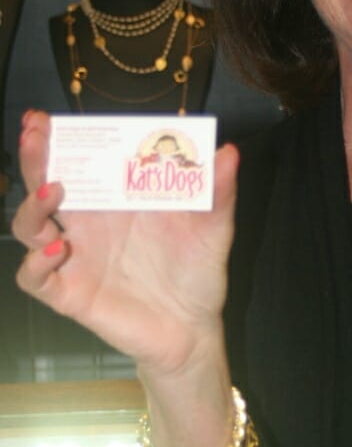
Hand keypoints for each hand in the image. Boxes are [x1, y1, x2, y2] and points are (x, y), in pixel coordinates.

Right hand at [11, 110, 238, 379]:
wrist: (194, 328)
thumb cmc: (197, 272)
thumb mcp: (212, 229)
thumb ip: (218, 192)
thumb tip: (229, 151)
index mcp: (113, 202)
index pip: (76, 162)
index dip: (56, 140)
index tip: (44, 118)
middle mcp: (87, 225)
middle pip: (42, 185)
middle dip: (34, 157)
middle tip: (35, 134)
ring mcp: (74, 258)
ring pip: (28, 227)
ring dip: (32, 207)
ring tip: (55, 191)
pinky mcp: (70, 293)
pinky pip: (34, 278)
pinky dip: (36, 263)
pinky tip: (60, 250)